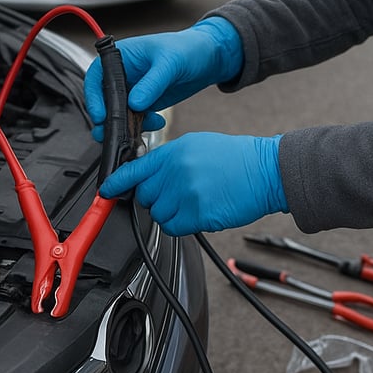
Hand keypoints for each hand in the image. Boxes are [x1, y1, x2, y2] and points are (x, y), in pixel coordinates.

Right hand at [84, 17, 242, 137]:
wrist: (208, 58)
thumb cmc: (188, 48)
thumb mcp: (170, 63)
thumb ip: (152, 83)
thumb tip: (134, 103)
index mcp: (122, 56)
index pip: (97, 76)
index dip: (94, 96)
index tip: (101, 115)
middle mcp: (124, 73)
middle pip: (104, 98)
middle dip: (107, 117)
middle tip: (112, 132)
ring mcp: (133, 89)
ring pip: (118, 112)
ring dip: (123, 125)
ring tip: (133, 134)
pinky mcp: (145, 102)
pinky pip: (135, 118)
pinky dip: (140, 126)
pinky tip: (155, 124)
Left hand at [99, 132, 286, 235]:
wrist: (265, 170)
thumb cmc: (235, 158)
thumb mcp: (196, 145)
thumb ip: (168, 159)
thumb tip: (147, 173)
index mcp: (173, 152)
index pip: (133, 170)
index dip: (116, 183)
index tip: (106, 192)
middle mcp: (175, 172)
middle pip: (144, 196)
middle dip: (156, 197)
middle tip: (177, 193)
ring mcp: (185, 194)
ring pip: (158, 214)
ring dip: (170, 212)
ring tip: (192, 201)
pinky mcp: (197, 214)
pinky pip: (173, 228)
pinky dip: (181, 225)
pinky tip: (197, 212)